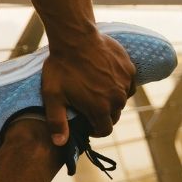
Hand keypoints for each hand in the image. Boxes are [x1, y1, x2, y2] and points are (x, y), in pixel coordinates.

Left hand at [40, 31, 136, 145]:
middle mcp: (116, 99)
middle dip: (102, 114)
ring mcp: (125, 83)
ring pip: (121, 100)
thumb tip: (59, 144)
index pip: (104, 130)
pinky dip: (119, 84)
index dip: (94, 129)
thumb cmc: (61, 67)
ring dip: (111, 98)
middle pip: (113, 116)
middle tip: (88, 103)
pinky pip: (127, 84)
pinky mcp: (129, 69)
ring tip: (95, 88)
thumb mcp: (53, 96)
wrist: (74, 37)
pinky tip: (104, 76)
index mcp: (100, 109)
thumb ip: (57, 122)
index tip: (86, 121)